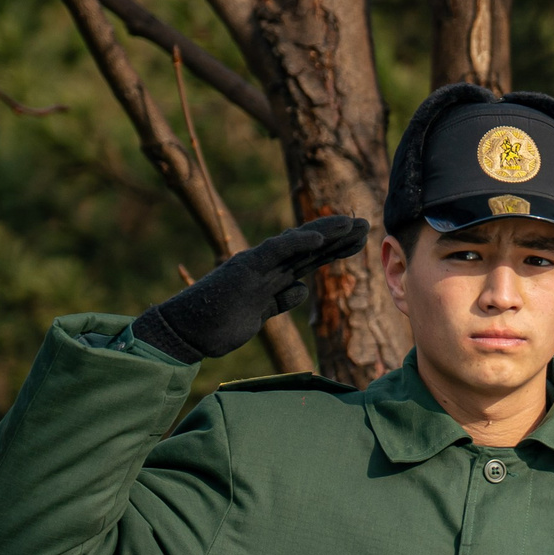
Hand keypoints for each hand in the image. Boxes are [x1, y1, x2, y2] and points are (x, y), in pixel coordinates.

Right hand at [132, 216, 371, 362]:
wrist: (188, 331)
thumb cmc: (219, 324)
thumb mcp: (260, 315)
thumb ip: (279, 300)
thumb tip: (300, 289)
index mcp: (272, 275)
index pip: (310, 258)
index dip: (335, 248)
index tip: (360, 240)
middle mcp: (267, 265)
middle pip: (309, 246)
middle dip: (338, 235)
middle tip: (365, 222)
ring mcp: (256, 265)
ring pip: (297, 243)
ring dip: (326, 233)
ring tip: (352, 223)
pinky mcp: (245, 269)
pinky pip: (275, 251)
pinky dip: (297, 242)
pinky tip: (320, 238)